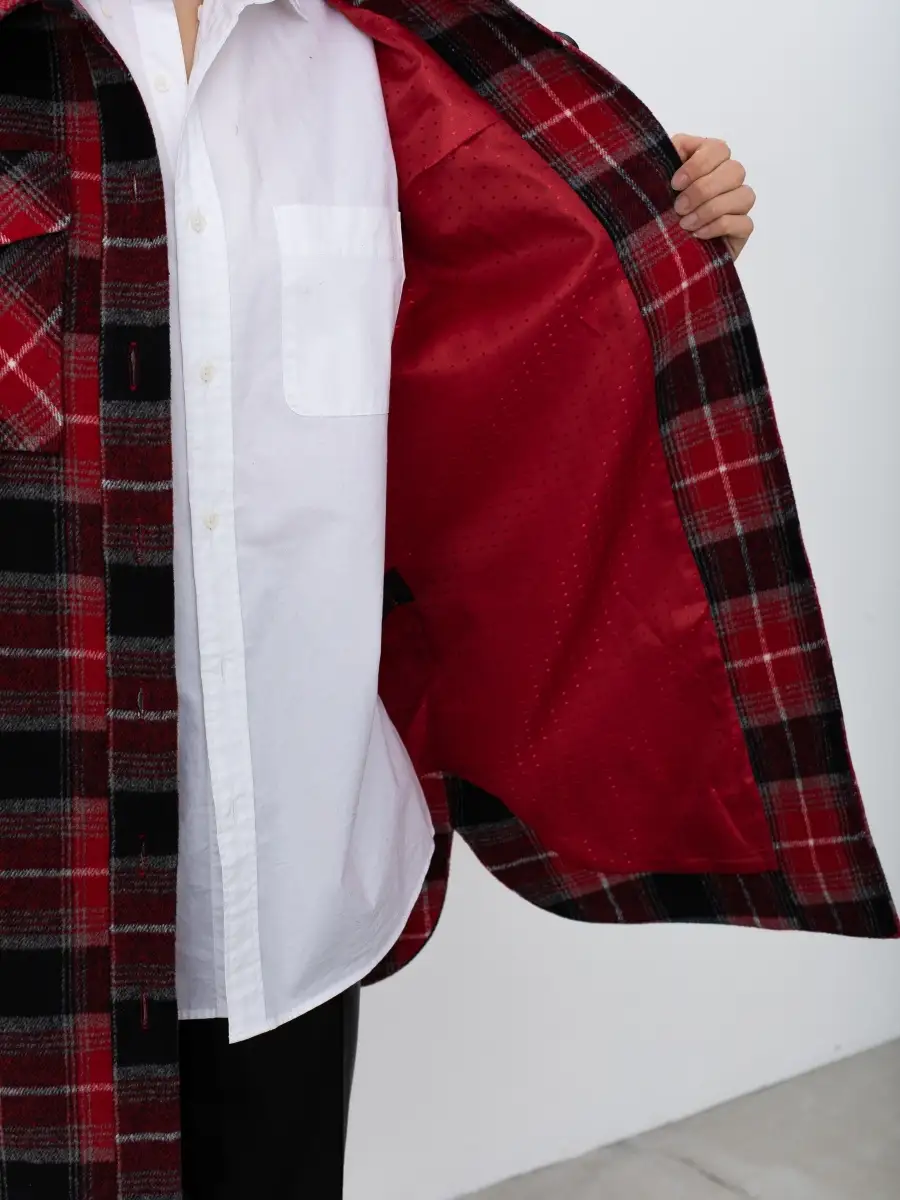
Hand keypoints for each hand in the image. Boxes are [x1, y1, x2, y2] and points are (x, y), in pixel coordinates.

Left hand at [669, 134, 755, 259]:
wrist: (657, 254)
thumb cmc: (657, 214)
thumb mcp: (653, 186)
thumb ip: (663, 160)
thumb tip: (670, 148)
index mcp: (709, 162)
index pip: (718, 149)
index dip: (698, 164)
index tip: (675, 184)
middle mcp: (728, 180)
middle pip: (734, 170)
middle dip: (703, 190)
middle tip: (678, 208)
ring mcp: (738, 205)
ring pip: (744, 195)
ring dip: (711, 209)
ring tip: (685, 224)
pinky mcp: (742, 230)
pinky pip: (744, 222)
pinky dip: (719, 226)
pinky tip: (698, 234)